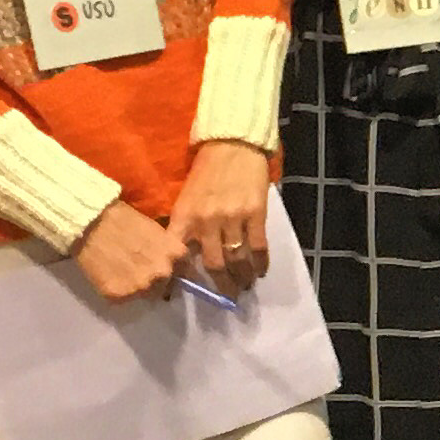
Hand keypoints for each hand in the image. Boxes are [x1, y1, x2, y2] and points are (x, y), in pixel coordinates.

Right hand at [73, 201, 186, 304]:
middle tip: (139, 269)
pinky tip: (110, 276)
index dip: (173, 270)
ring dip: (136, 286)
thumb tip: (173, 265)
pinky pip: (123, 298)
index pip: (183, 271)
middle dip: (155, 279)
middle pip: (164, 285)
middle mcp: (162, 273)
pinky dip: (118, 290)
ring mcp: (140, 286)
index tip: (162, 267)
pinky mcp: (118, 295)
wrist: (90, 222)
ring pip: (144, 294)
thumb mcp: (155, 230)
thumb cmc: (123, 219)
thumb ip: (168, 250)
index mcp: (175, 254)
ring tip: (122, 272)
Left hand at [168, 139, 271, 287]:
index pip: (179, 255)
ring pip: (237, 259)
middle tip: (229, 295)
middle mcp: (207, 221)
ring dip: (242, 277)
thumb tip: (189, 255)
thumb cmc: (206, 171)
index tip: (184, 294)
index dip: (180, 278)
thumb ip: (186, 225)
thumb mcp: (186, 197)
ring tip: (245, 286)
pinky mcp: (255, 213)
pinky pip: (258, 246)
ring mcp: (233, 217)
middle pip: (214, 264)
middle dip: (222, 285)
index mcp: (185, 216)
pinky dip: (260, 263)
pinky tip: (260, 271)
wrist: (231, 144)